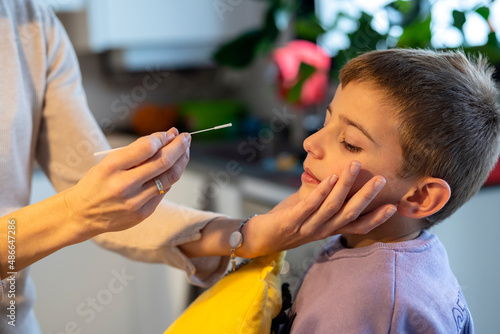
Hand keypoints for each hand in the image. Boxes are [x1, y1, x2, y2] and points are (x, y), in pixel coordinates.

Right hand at [64, 128, 190, 234]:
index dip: (163, 138)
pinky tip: (172, 169)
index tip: (171, 132)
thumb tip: (167, 138)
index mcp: (111, 167)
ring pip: (168, 178)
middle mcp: (123, 185)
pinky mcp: (142, 213)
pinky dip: (170, 177)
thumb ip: (136, 151)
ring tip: (184, 150)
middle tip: (186, 137)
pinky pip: (163, 191)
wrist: (82, 214)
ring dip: (180, 162)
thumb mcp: (108, 162)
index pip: (146, 147)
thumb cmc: (98, 183)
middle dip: (179, 147)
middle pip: (163, 162)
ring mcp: (134, 202)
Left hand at [238, 161, 396, 257]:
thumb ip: (324, 198)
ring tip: (354, 167)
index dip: (376, 218)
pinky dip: (321, 191)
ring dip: (345, 186)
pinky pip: (309, 206)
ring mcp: (307, 227)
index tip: (393, 206)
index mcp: (328, 229)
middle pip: (349, 214)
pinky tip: (331, 178)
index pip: (357, 226)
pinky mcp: (291, 221)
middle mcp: (322, 230)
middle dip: (366, 196)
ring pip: (332, 207)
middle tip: (380, 179)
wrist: (258, 238)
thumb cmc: (287, 221)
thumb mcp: (309, 210)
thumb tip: (338, 178)